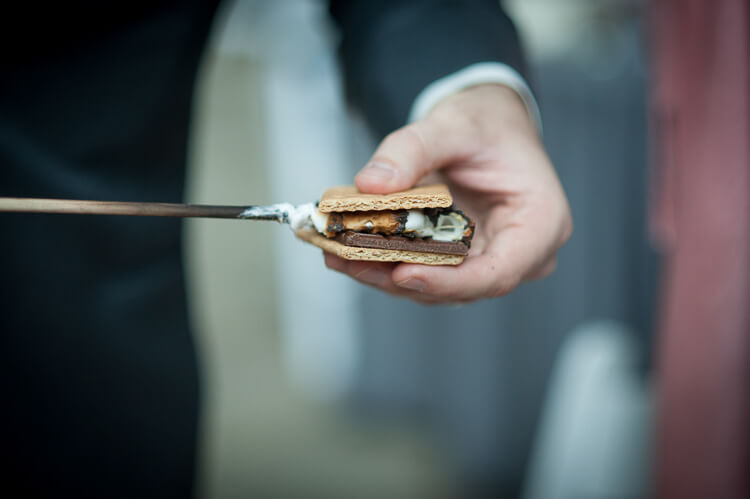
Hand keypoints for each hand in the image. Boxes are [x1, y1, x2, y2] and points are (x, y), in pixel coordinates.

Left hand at [324, 84, 571, 303]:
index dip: (449, 281)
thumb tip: (370, 184)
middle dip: (400, 277)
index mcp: (540, 223)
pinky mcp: (460, 260)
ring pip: (436, 285)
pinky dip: (386, 262)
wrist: (488, 126)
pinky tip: (347, 248)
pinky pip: (425, 270)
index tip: (402, 273)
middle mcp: (520, 253)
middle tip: (348, 259)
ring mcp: (489, 260)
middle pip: (460, 285)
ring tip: (336, 254)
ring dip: (384, 273)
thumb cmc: (486, 124)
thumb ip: (412, 150)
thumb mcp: (452, 124)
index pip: (498, 272)